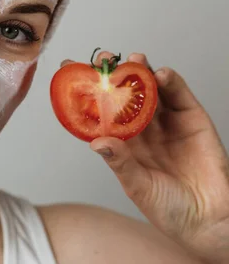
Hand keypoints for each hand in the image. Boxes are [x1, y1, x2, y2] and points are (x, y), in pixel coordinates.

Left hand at [62, 51, 228, 262]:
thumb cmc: (168, 208)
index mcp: (123, 141)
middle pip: (124, 93)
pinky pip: (179, 94)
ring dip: (141, 71)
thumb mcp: (137, 186)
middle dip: (113, 74)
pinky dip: (170, 80)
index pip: (101, 111)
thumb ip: (121, 162)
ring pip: (151, 88)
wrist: (208, 220)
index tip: (71, 71)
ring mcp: (166, 120)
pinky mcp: (191, 118)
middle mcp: (142, 127)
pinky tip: (160, 74)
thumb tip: (97, 142)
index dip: (87, 91)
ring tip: (133, 60)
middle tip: (103, 60)